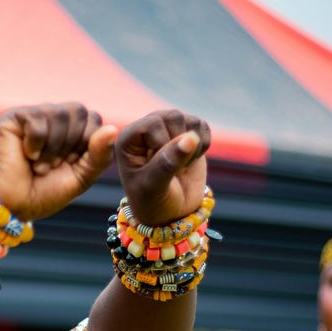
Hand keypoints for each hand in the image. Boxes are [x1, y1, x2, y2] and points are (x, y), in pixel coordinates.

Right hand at [0, 103, 116, 220]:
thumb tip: (113, 128)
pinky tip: (26, 155)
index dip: (87, 144)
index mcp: (70, 132)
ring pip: (59, 114)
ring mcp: (32, 117)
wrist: (10, 207)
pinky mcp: (14, 118)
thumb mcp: (80, 179)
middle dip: (71, 144)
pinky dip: (35, 144)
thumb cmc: (42, 195)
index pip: (93, 119)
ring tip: (40, 166)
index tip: (70, 165)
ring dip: (53, 147)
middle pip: (79, 111)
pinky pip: (37, 119)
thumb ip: (99, 156)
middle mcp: (52, 120)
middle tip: (54, 166)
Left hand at [116, 109, 209, 224]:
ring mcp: (167, 128)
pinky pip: (202, 126)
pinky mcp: (187, 132)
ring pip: (190, 120)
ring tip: (180, 167)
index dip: (162, 145)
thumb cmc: (153, 202)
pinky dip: (203, 146)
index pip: (152, 123)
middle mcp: (146, 129)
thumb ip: (168, 163)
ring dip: (192, 148)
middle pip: (173, 117)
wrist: (171, 213)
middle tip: (171, 169)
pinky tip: (189, 162)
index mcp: (128, 139)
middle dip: (178, 146)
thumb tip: (191, 137)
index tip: (157, 168)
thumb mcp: (154, 187)